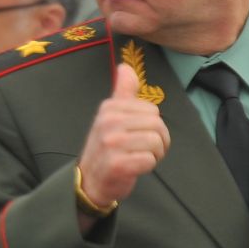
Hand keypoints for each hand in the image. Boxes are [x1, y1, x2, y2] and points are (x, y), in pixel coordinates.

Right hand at [77, 64, 170, 210]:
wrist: (90, 180)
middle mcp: (108, 122)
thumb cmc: (108, 146)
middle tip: (140, 149)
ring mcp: (111, 143)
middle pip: (158, 125)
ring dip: (154, 154)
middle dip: (157, 140)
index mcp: (109, 108)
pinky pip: (150, 160)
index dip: (153, 125)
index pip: (153, 110)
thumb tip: (126, 67)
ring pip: (157, 142)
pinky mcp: (117, 164)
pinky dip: (147, 166)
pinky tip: (133, 168)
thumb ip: (123, 92)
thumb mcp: (111, 116)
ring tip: (137, 158)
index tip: (137, 134)